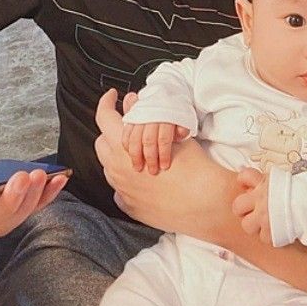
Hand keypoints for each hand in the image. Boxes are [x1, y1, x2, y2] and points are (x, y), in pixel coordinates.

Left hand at [95, 89, 232, 240]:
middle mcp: (117, 170)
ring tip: (141, 151)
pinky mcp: (130, 208)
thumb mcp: (168, 132)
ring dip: (118, 156)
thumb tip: (131, 100)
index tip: (111, 97)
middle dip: (111, 132)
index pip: (104, 118)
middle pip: (101, 143)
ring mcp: (122, 191)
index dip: (106, 103)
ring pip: (108, 168)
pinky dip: (127, 180)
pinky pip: (119, 190)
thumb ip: (142, 114)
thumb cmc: (191, 165)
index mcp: (123, 147)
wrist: (205, 201)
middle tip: (129, 126)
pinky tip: (144, 176)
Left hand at [232, 167, 271, 243]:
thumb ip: (260, 179)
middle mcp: (261, 199)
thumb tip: (242, 174)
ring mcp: (265, 217)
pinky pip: (263, 238)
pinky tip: (274, 230)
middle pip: (237, 206)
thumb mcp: (277, 177)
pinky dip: (268, 235)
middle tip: (252, 209)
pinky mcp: (272, 232)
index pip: (244, 176)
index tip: (248, 186)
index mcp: (263, 183)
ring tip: (263, 222)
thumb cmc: (294, 190)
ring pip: (247, 225)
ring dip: (253, 225)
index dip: (243, 180)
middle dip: (243, 209)